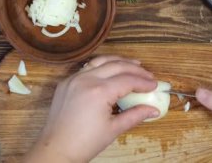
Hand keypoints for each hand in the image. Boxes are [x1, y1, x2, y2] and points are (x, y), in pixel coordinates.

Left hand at [24, 56, 159, 162]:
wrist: (56, 150)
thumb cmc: (85, 143)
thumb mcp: (114, 129)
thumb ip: (135, 115)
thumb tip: (154, 110)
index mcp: (99, 91)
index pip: (128, 80)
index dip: (143, 82)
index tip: (155, 85)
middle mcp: (86, 79)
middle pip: (116, 66)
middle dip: (135, 69)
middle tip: (148, 75)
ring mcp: (73, 79)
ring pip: (101, 61)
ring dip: (119, 61)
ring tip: (134, 64)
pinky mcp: (66, 82)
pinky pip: (87, 68)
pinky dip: (102, 66)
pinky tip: (110, 70)